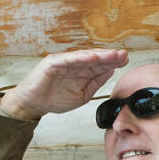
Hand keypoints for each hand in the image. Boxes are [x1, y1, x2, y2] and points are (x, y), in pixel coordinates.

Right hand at [0, 48, 127, 119]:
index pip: (100, 65)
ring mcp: (63, 62)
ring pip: (84, 56)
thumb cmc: (54, 98)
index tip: (126, 60)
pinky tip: (92, 57)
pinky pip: (68, 59)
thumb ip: (95, 83)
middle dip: (110, 56)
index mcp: (81, 71)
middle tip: (123, 54)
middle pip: (95, 58)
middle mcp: (74, 64)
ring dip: (99, 55)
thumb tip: (110, 72)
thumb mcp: (82, 95)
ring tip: (112, 54)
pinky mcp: (52, 63)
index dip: (113, 62)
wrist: (33, 104)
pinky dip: (80, 57)